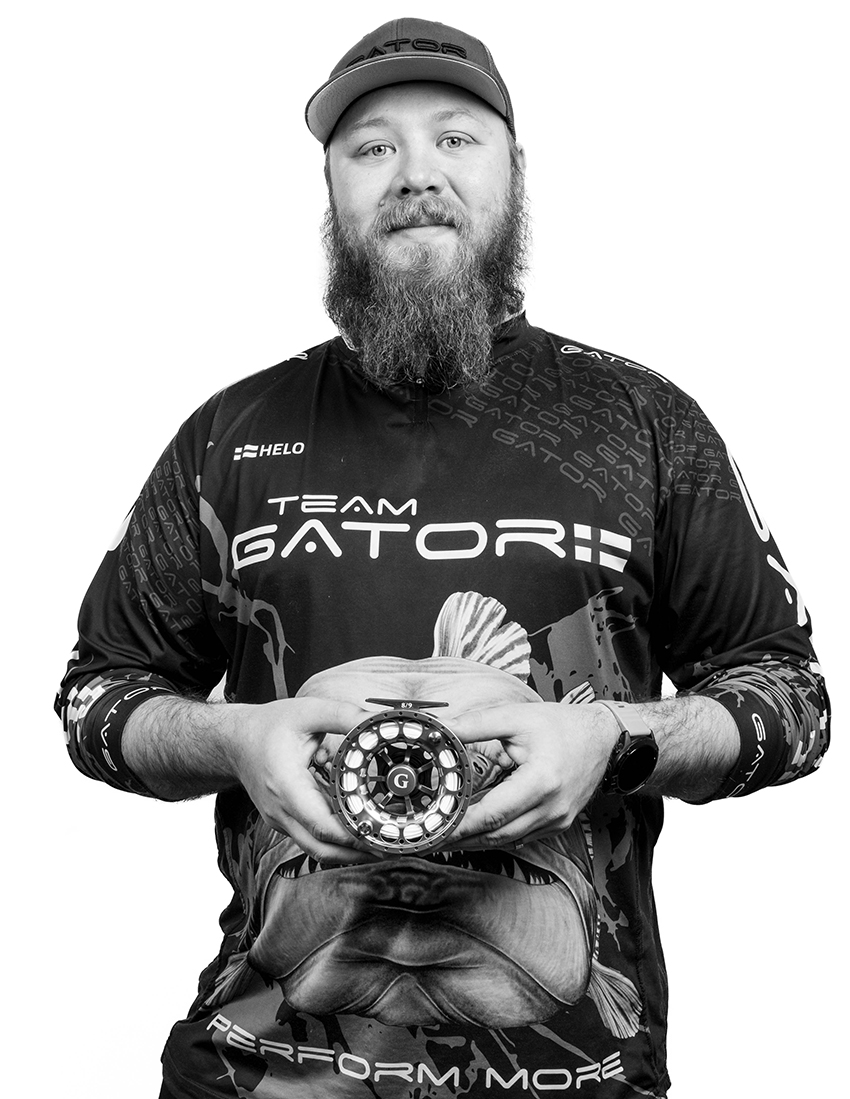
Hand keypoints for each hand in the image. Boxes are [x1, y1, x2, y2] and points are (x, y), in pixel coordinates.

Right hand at [231, 698, 375, 863]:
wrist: (235, 741)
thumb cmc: (267, 727)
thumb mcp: (308, 712)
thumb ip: (344, 715)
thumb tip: (375, 722)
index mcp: (287, 786)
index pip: (322, 825)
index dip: (352, 837)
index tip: (379, 836)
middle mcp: (281, 811)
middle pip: (322, 848)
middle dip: (357, 853)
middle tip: (389, 848)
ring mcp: (281, 819)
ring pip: (318, 848)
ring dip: (348, 850)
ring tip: (380, 843)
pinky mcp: (285, 820)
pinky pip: (312, 836)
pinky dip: (336, 838)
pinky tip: (357, 828)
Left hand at [445, 703, 619, 848]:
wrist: (603, 737)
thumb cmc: (562, 725)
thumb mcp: (516, 717)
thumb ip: (476, 724)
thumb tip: (444, 729)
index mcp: (541, 782)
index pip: (492, 814)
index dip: (461, 825)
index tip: (436, 829)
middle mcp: (551, 808)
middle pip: (497, 834)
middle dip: (461, 839)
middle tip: (431, 839)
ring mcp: (556, 820)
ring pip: (507, 840)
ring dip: (476, 841)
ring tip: (447, 837)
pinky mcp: (557, 823)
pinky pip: (521, 836)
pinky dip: (496, 835)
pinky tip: (476, 830)